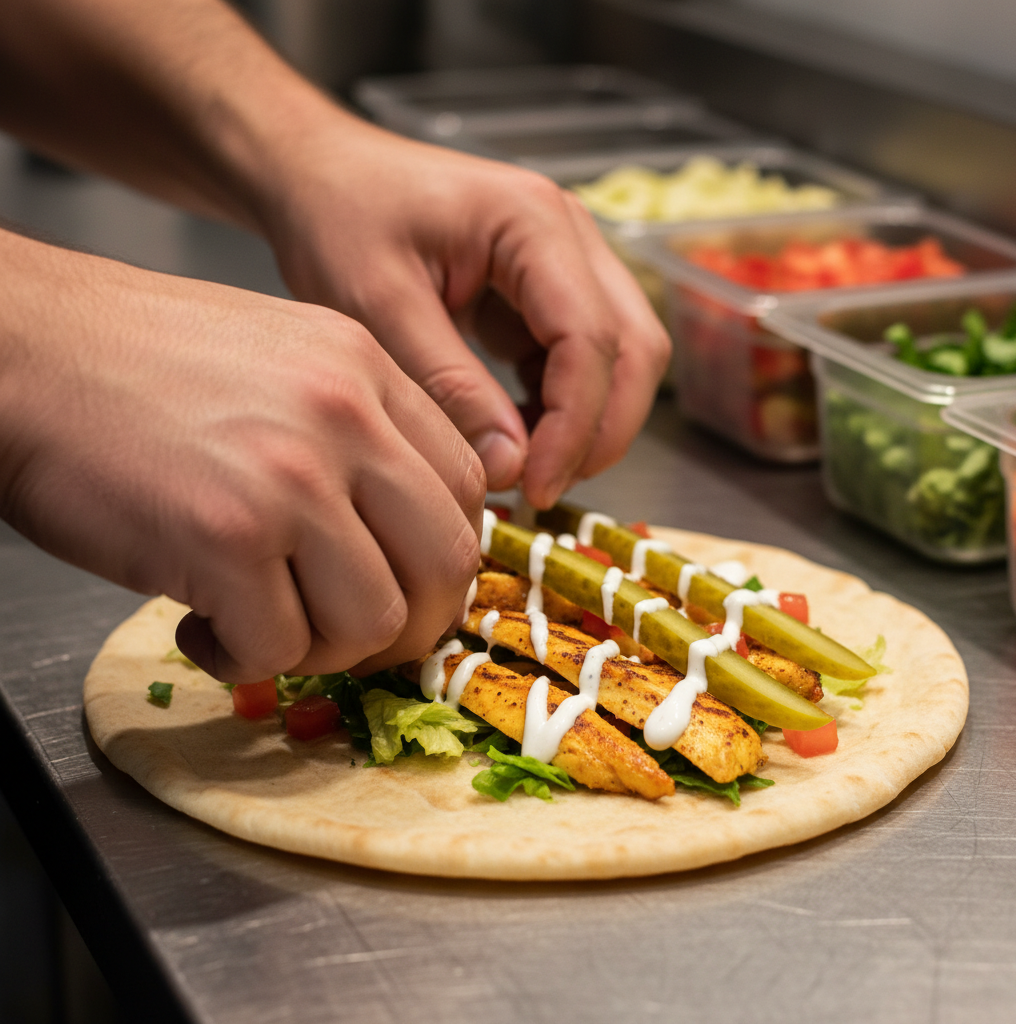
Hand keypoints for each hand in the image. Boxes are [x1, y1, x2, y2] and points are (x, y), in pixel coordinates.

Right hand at [0, 229, 484, 682]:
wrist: (21, 350)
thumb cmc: (138, 364)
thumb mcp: (284, 358)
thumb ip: (361, 430)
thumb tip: (405, 527)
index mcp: (366, 369)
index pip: (467, 485)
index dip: (443, 555)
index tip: (406, 584)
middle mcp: (345, 418)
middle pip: (447, 561)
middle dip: (413, 623)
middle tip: (358, 637)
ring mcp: (290, 479)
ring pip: (374, 620)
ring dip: (325, 650)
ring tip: (267, 625)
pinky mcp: (225, 538)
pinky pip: (280, 647)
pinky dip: (247, 658)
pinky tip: (206, 627)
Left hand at [254, 118, 671, 507]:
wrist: (321, 176)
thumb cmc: (340, 219)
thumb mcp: (380, 306)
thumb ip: (450, 386)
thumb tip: (510, 466)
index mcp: (533, 222)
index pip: (590, 339)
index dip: (575, 426)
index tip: (536, 485)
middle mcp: (569, 234)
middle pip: (635, 349)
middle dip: (601, 431)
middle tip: (543, 489)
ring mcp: (567, 261)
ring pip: (622, 358)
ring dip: (588, 422)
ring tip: (526, 468)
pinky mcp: (549, 291)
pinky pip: (581, 359)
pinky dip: (562, 408)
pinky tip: (516, 436)